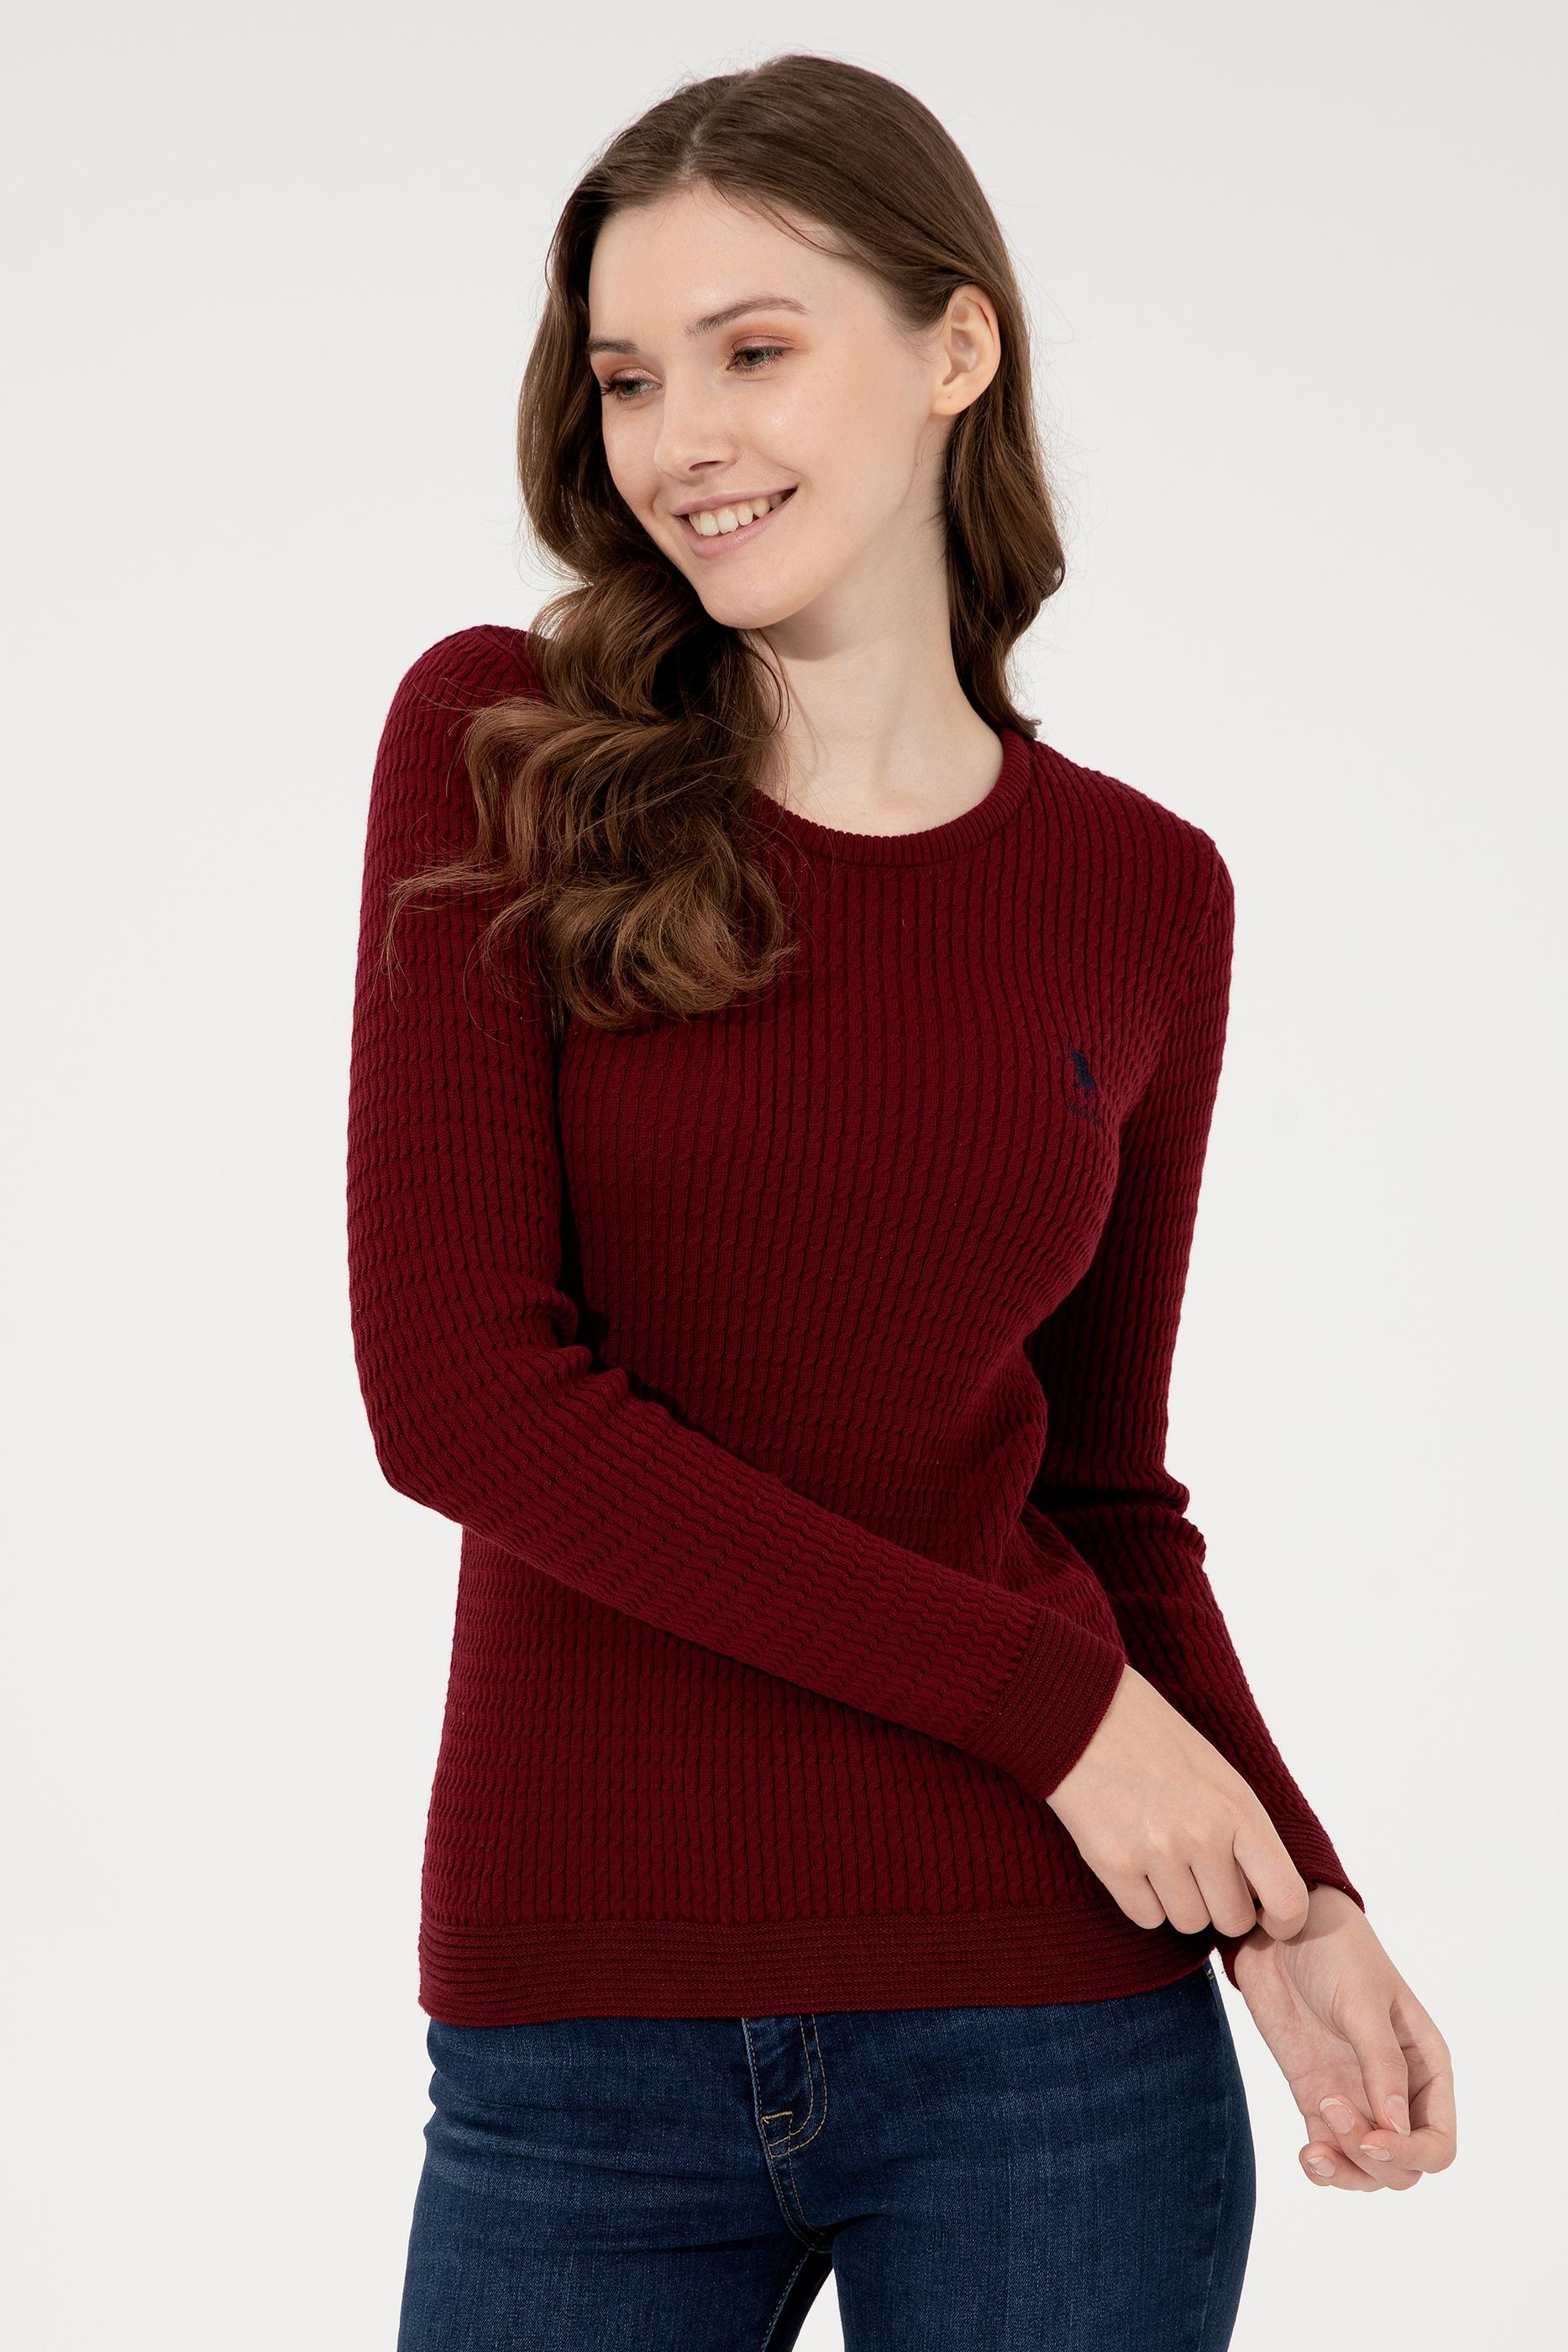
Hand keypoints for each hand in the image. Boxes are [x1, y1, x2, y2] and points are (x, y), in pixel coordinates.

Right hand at [1046, 1662, 1311, 1939]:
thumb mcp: (1219, 1776)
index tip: (1268, 1918)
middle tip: (1202, 1874)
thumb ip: (1244, 1834)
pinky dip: (1144, 1900)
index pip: (1286, 1899)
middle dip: (1221, 1905)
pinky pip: (1146, 1917)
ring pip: (1189, 1922)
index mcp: (1239, 1808)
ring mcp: (1157, 1851)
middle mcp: (1203, 1835)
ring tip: (1164, 1859)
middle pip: (1233, 1919)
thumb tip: (1260, 1897)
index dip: (1283, 1921)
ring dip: (1180, 1902)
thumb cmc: (1157, 1741)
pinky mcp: (1113, 1862)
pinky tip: (1135, 1861)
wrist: (1086, 1712)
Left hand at [1226, 1884, 1456, 2190]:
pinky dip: (1321, 2168)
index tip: (1372, 2139)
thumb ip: (1381, 2064)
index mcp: (1426, 2066)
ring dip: (1345, 2170)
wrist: (1280, 1929)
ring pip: (1368, 2171)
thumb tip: (1398, 2130)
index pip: (1439, 2143)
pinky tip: (1307, 2155)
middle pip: (1404, 2167)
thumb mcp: (1362, 2002)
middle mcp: (1398, 2091)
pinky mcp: (1317, 2098)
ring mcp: (1356, 2098)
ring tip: (1312, 2146)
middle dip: (1371, 2159)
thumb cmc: (1334, 1952)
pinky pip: (1330, 2154)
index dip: (1411, 2155)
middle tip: (1330, 2109)